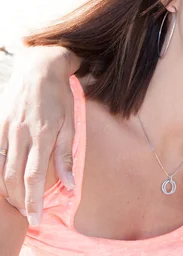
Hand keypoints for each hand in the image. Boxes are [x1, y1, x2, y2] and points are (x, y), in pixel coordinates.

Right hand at [0, 47, 75, 225]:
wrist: (39, 69)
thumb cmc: (60, 97)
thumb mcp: (71, 123)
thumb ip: (66, 154)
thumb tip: (70, 184)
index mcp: (42, 135)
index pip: (34, 176)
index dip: (34, 200)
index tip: (36, 217)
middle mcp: (21, 135)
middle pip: (13, 178)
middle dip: (19, 200)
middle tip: (27, 215)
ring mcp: (6, 130)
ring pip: (1, 169)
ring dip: (7, 190)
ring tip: (17, 203)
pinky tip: (4, 182)